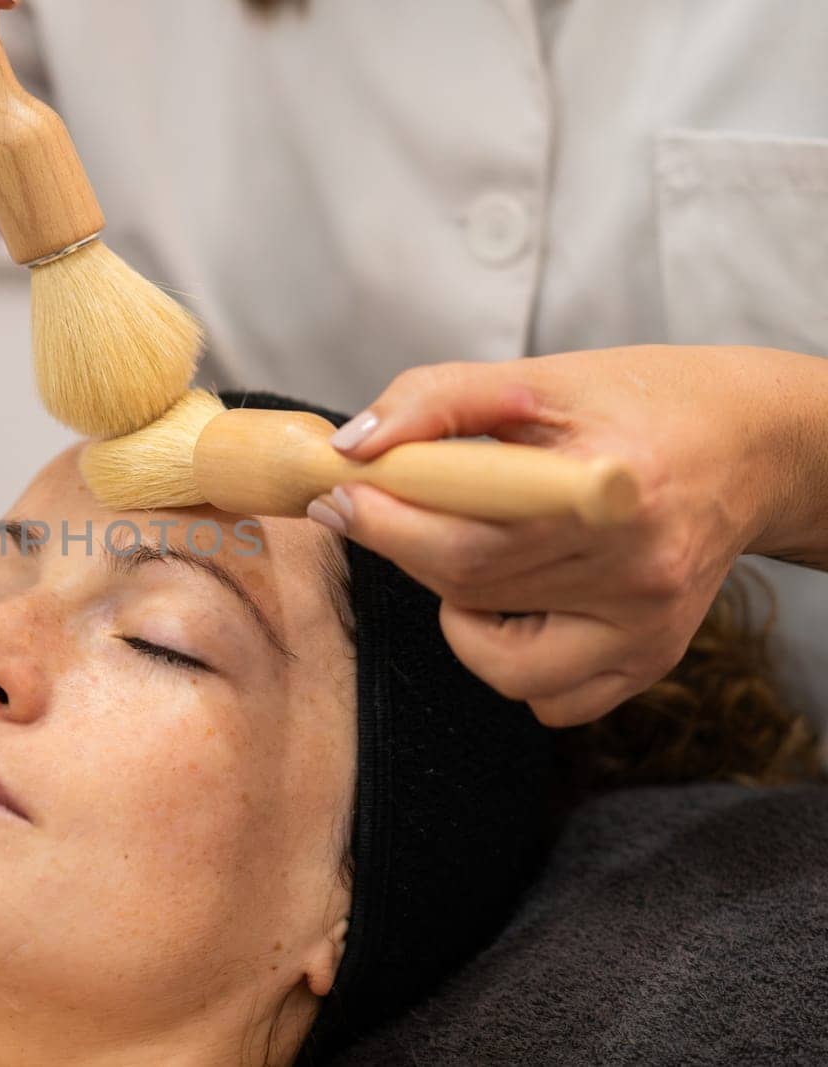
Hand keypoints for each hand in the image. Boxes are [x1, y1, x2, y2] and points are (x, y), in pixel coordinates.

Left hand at [312, 345, 822, 726]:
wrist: (749, 444)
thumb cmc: (636, 402)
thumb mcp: (538, 378)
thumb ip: (437, 400)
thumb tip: (352, 449)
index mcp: (611, 493)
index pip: (467, 541)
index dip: (385, 524)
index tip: (338, 495)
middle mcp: (639, 573)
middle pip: (472, 591)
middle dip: (402, 548)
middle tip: (376, 507)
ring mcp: (647, 629)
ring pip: (498, 662)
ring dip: (457, 610)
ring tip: (479, 550)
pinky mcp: (651, 660)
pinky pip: (546, 699)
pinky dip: (509, 659)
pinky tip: (521, 598)